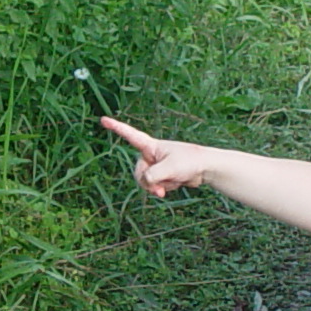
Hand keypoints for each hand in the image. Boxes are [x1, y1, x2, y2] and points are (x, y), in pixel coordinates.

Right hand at [100, 116, 214, 198]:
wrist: (206, 168)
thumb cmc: (189, 162)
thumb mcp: (170, 169)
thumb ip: (153, 176)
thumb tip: (146, 182)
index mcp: (151, 146)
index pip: (130, 135)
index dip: (116, 128)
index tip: (103, 120)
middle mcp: (152, 154)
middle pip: (138, 171)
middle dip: (148, 183)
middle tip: (159, 190)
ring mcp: (157, 165)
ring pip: (147, 181)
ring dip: (158, 187)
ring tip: (172, 184)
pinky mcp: (163, 175)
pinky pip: (156, 185)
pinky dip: (165, 187)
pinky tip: (177, 183)